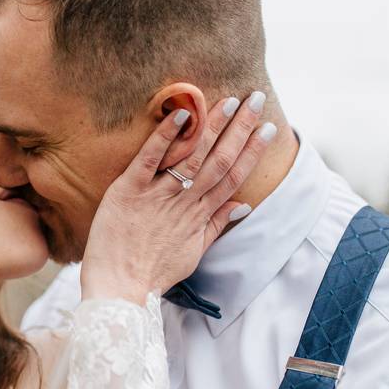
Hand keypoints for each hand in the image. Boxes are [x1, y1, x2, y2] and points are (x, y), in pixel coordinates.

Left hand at [80, 93, 274, 303]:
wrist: (119, 289)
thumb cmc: (152, 273)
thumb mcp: (192, 252)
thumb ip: (217, 225)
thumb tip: (244, 204)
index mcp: (199, 216)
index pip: (233, 177)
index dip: (252, 151)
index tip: (270, 128)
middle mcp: (183, 203)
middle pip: (218, 160)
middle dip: (240, 129)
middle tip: (257, 99)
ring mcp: (157, 196)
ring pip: (191, 156)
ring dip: (211, 126)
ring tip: (229, 101)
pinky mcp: (128, 191)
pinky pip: (149, 158)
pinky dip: (165, 136)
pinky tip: (181, 114)